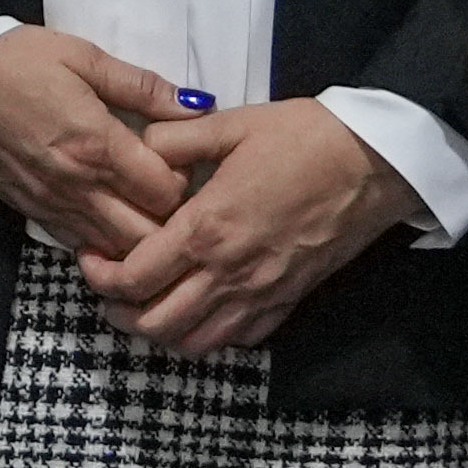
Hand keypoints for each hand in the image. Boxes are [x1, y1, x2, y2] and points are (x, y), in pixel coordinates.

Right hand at [0, 25, 195, 260]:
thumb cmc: (17, 60)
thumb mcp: (84, 57)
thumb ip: (142, 86)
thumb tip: (197, 104)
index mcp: (97, 145)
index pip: (166, 192)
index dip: (186, 180)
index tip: (182, 159)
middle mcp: (77, 186)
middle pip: (146, 235)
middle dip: (169, 220)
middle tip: (168, 188)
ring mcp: (52, 206)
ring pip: (113, 250)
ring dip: (137, 237)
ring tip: (142, 206)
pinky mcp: (30, 214)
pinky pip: (78, 245)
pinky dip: (102, 242)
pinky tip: (107, 216)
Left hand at [81, 99, 426, 359]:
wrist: (377, 163)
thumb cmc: (307, 138)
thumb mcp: (234, 124)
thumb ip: (176, 138)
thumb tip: (139, 145)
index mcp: (207, 228)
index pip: (134, 276)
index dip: (100, 275)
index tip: (90, 257)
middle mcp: (228, 272)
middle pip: (155, 323)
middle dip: (120, 312)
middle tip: (109, 289)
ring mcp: (261, 294)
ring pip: (195, 343)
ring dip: (160, 332)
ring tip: (147, 305)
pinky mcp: (288, 302)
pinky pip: (239, 340)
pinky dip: (210, 335)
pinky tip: (201, 309)